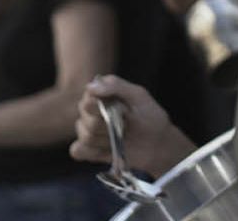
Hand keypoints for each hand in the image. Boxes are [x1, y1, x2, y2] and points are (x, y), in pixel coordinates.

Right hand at [71, 76, 194, 178]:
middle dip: (107, 125)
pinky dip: (91, 151)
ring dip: (105, 139)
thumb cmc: (151, 117)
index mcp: (101, 95)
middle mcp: (92, 112)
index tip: (121, 111)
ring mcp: (90, 131)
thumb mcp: (139, 96)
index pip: (87, 98)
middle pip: (84, 118)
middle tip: (125, 126)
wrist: (160, 145)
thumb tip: (90, 87)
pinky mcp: (91, 150)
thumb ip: (116, 86)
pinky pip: (78, 151)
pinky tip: (107, 150)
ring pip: (84, 135)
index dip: (101, 107)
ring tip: (121, 138)